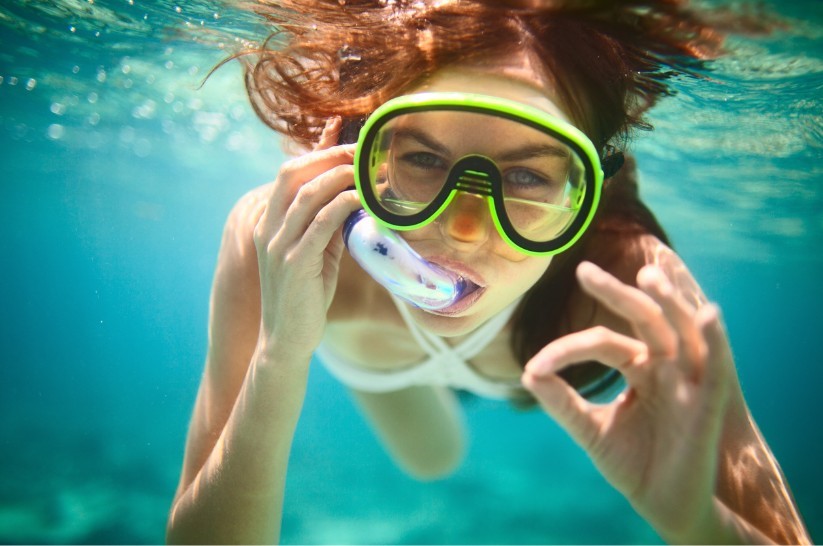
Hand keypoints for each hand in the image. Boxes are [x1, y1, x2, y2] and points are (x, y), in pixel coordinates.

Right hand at [253, 118, 360, 359]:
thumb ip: (329, 226)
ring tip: (368, 170)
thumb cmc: (305, 297)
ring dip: (341, 176)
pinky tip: (362, 198)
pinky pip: (320, 224)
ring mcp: (278, 245)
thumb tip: (355, 198)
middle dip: (330, 155)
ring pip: (307, 194)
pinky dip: (342, 205)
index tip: (349, 140)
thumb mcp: (317, 253)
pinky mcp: (294, 263)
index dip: (319, 152)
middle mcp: (268, 228)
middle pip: (294, 173)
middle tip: (363, 150)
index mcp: (269, 222)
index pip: (291, 173)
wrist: (286, 340)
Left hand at [522, 261, 733, 540]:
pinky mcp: (710, 402)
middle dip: (617, 293)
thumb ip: (563, 401)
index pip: (602, 342)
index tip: (535, 367)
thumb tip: (528, 372)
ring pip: (682, 329)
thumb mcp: (591, 429)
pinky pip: (718, 365)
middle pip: (644, 317)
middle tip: (584, 271)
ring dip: (670, 301)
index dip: (568, 349)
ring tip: (650, 275)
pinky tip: (709, 313)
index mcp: (639, 367)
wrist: (662, 505)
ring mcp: (689, 380)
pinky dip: (716, 339)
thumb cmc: (633, 464)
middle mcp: (665, 366)